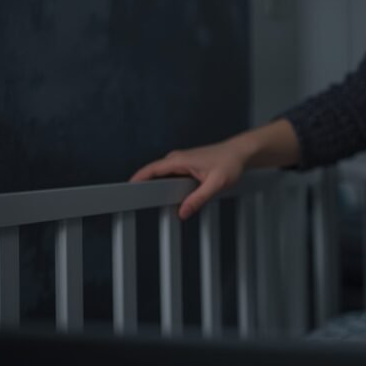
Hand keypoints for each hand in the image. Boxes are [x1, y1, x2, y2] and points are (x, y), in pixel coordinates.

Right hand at [130, 139, 250, 219]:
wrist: (240, 152)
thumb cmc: (230, 163)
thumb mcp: (216, 184)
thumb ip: (199, 198)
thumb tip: (182, 213)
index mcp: (179, 160)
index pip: (151, 170)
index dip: (137, 180)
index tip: (125, 191)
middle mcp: (176, 159)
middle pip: (152, 174)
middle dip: (142, 187)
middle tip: (133, 203)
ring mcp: (180, 162)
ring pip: (161, 176)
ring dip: (154, 187)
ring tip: (147, 203)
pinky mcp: (185, 166)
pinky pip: (169, 176)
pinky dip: (164, 186)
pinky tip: (166, 197)